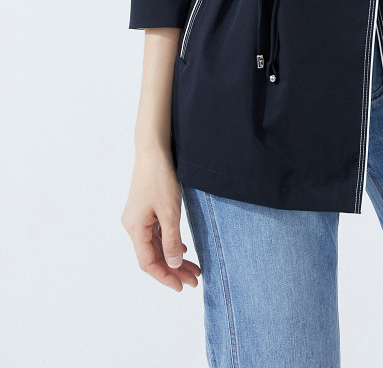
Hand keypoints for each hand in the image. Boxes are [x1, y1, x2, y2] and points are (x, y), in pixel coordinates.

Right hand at [121, 149, 200, 291]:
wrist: (153, 150)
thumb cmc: (160, 178)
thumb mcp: (170, 212)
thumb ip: (171, 240)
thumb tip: (172, 266)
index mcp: (135, 228)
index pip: (148, 262)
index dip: (165, 277)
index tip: (182, 287)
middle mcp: (133, 226)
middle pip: (153, 256)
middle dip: (173, 270)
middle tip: (194, 281)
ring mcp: (138, 218)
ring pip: (156, 246)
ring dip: (173, 258)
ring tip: (194, 269)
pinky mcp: (145, 210)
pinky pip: (156, 234)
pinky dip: (169, 244)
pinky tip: (182, 251)